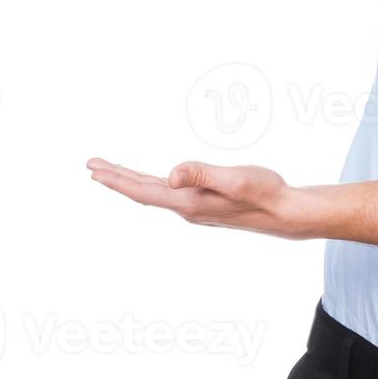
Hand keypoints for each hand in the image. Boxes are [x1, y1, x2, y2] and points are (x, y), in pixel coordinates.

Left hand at [86, 157, 318, 239]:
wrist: (285, 212)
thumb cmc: (264, 191)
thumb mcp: (233, 178)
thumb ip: (201, 175)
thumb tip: (170, 176)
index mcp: (189, 202)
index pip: (143, 190)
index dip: (117, 180)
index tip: (93, 169)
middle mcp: (187, 208)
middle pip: (143, 192)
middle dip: (116, 178)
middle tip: (91, 166)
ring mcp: (195, 208)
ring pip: (155, 193)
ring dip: (131, 181)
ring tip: (112, 172)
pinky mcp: (205, 205)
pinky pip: (168, 194)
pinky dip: (151, 185)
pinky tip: (153, 183)